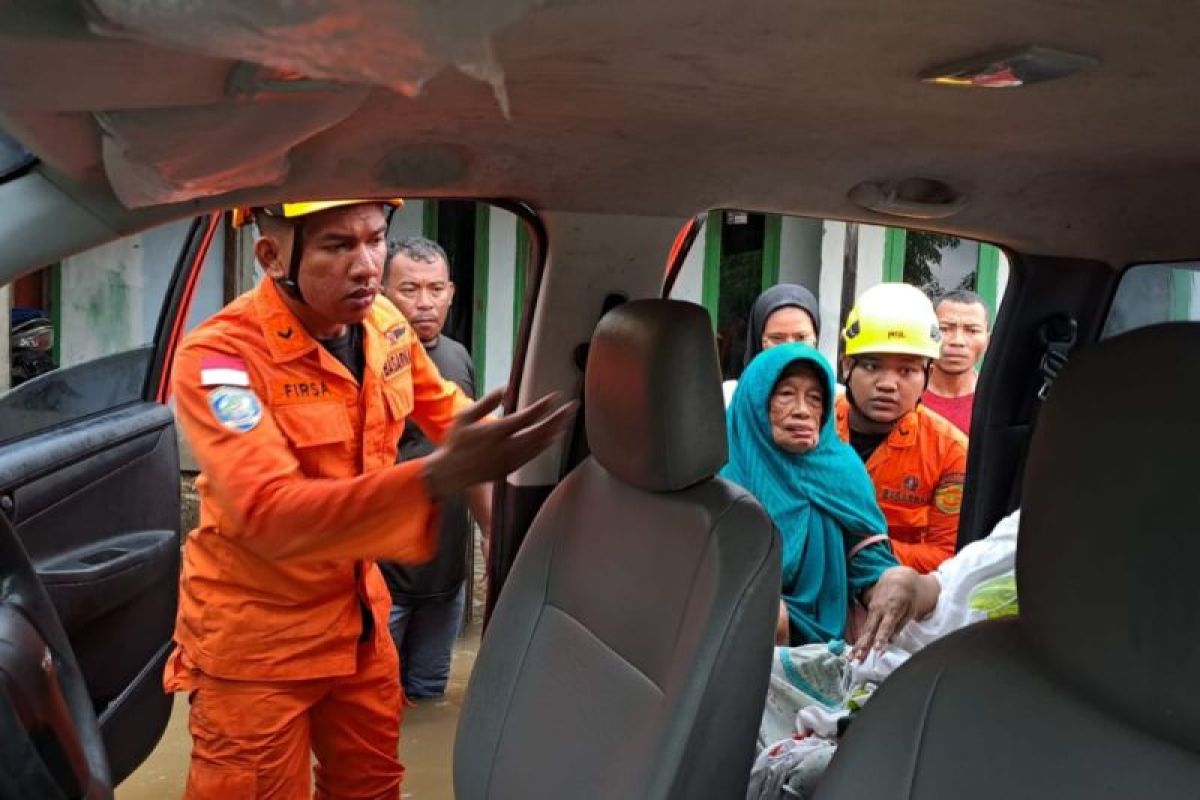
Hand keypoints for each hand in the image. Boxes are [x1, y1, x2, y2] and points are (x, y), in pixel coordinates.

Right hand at [422, 389, 575, 498]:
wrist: (450, 473)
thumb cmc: (456, 443)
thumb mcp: (464, 417)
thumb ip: (485, 403)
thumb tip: (504, 389)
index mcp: (494, 433)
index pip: (525, 418)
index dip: (542, 407)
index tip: (554, 397)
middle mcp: (505, 448)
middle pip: (539, 432)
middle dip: (557, 419)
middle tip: (571, 408)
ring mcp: (510, 461)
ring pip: (539, 446)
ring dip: (555, 432)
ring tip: (567, 420)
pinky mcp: (511, 469)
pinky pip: (533, 456)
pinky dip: (545, 445)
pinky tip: (553, 437)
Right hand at [853, 567, 922, 660]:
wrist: (898, 579)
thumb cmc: (907, 596)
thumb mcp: (910, 610)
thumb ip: (900, 626)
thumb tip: (892, 641)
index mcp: (892, 609)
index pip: (886, 626)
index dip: (881, 638)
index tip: (877, 649)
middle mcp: (879, 610)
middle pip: (870, 630)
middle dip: (863, 645)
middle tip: (858, 658)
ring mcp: (872, 610)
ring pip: (865, 630)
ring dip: (858, 645)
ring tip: (852, 657)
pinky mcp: (869, 611)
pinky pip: (865, 627)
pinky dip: (860, 639)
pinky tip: (855, 650)